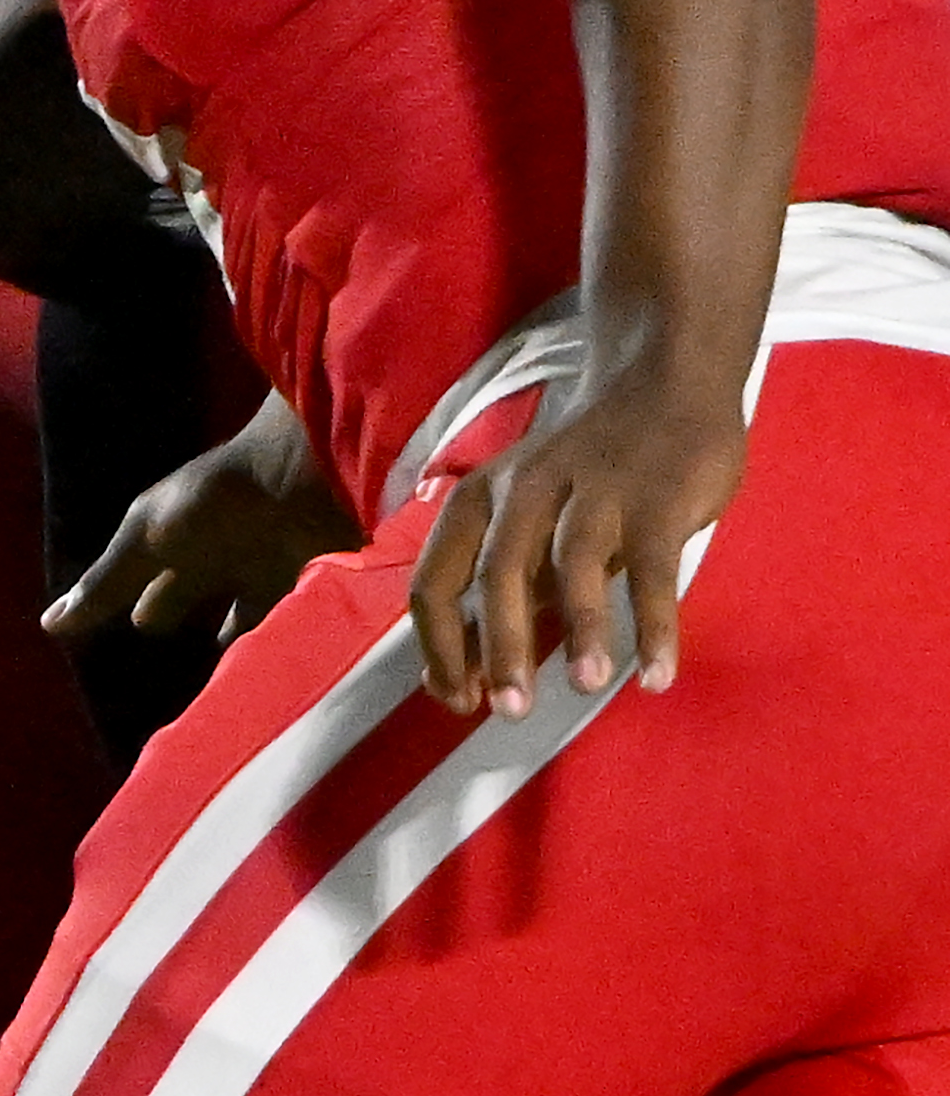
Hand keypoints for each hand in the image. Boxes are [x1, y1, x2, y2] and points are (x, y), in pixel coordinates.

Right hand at [43, 394, 357, 646]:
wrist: (305, 479)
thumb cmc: (214, 504)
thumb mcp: (147, 541)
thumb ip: (106, 585)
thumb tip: (48, 625)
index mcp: (170, 535)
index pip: (138, 578)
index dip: (123, 603)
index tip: (102, 641)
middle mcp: (211, 551)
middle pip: (184, 592)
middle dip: (169, 615)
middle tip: (153, 668)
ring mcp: (261, 568)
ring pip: (237, 614)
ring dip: (227, 641)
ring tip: (211, 686)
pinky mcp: (303, 585)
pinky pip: (281, 625)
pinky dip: (271, 648)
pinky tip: (262, 676)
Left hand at [408, 375, 743, 715]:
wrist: (661, 384)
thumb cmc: (586, 472)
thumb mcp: (525, 518)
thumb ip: (499, 585)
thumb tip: (458, 674)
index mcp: (480, 500)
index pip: (434, 578)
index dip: (440, 645)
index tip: (457, 700)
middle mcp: (525, 493)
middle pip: (496, 574)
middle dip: (499, 647)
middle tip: (509, 710)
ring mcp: (593, 494)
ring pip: (573, 567)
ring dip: (580, 631)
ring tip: (587, 687)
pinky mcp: (657, 501)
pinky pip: (654, 571)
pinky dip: (654, 626)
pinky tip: (658, 676)